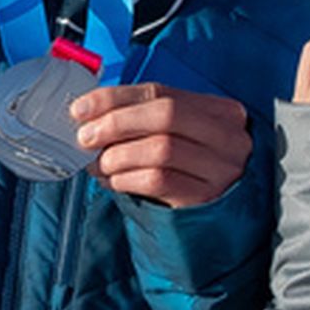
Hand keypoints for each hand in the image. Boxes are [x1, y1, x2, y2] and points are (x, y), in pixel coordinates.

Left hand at [70, 81, 251, 206]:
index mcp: (220, 111)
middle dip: (117, 123)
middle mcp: (228, 137)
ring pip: (161, 149)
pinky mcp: (207, 197)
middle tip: (86, 137)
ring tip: (98, 164)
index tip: (81, 108)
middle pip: (165, 115)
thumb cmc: (191, 169)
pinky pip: (158, 181)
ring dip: (118, 155)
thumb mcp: (179, 136)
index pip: (161, 92)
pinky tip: (113, 181)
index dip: (115, 98)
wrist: (218, 217)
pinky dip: (127, 178)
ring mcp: (222, 169)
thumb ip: (144, 118)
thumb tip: (89, 114)